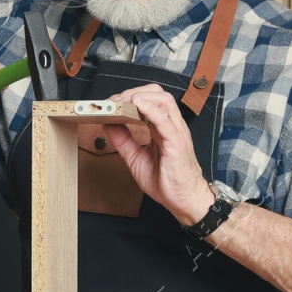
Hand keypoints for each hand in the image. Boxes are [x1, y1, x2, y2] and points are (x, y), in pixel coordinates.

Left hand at [103, 84, 216, 223]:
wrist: (183, 200)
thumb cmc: (166, 181)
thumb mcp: (135, 158)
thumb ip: (123, 140)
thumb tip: (108, 123)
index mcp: (162, 128)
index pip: (149, 101)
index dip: (129, 96)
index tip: (111, 102)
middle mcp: (171, 126)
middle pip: (157, 94)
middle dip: (134, 91)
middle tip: (114, 100)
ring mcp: (175, 132)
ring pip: (163, 100)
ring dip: (140, 96)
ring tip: (122, 102)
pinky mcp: (176, 142)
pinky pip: (164, 120)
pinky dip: (149, 109)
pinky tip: (136, 104)